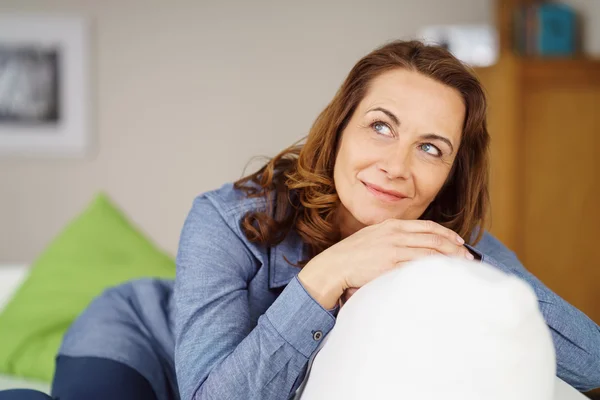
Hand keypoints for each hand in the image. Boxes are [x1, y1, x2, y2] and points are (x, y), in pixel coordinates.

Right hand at [297, 219, 471, 308]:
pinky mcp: (390, 265)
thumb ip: (392, 237)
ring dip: (449, 259)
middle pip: (433, 239)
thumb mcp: (373, 237)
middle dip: (454, 247)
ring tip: (462, 266)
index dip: (446, 233)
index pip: (427, 226)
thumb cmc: (352, 255)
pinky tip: (443, 274)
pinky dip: (434, 269)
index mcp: (391, 225)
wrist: (334, 266)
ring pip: (430, 252)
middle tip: (468, 256)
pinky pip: (418, 266)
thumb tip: (410, 245)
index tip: (459, 241)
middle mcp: (395, 234)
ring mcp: (393, 249)